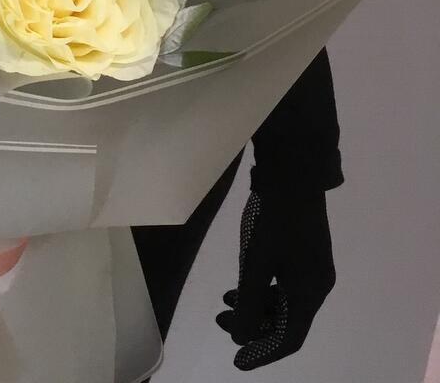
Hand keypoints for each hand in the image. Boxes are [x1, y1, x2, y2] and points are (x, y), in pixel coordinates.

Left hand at [216, 189, 335, 370]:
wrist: (291, 173)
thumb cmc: (272, 218)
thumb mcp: (255, 262)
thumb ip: (247, 300)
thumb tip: (239, 337)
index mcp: (310, 292)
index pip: (289, 338)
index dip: (263, 352)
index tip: (237, 362)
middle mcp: (316, 285)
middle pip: (285, 322)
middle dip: (252, 327)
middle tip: (219, 322)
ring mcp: (311, 268)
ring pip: (281, 302)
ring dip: (253, 307)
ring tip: (223, 304)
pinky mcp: (302, 253)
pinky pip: (282, 285)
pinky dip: (260, 291)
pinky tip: (237, 286)